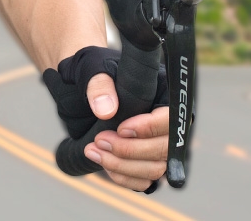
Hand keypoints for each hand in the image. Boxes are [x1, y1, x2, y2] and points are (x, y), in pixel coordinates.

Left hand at [84, 73, 166, 190]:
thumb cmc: (91, 71)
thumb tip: (106, 109)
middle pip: (164, 148)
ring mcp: (157, 144)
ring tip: (92, 151)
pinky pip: (144, 181)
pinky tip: (101, 162)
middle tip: (99, 140)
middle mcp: (165, 122)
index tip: (121, 129)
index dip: (150, 128)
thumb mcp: (91, 69)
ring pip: (155, 169)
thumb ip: (99, 84)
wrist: (80, 86)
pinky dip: (123, 177)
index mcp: (163, 93)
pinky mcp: (145, 162)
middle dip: (130, 150)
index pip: (171, 117)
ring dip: (122, 165)